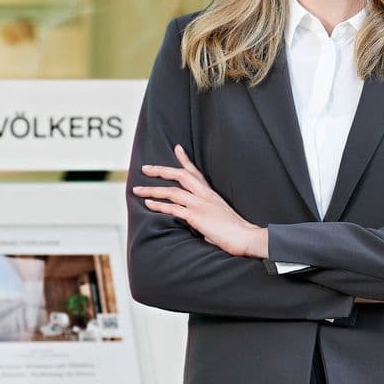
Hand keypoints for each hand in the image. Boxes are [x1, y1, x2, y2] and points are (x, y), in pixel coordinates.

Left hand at [132, 144, 267, 258]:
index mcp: (211, 193)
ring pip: (171, 191)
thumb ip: (207, 213)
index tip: (177, 147)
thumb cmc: (237, 231)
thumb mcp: (221, 215)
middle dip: (161, 170)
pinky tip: (148, 204)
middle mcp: (204, 195)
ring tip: (137, 190)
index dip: (185, 159)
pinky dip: (158, 205)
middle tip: (145, 168)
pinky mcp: (195, 216)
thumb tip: (198, 221)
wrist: (246, 236)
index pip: (196, 172)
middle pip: (180, 175)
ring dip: (152, 190)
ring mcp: (199, 204)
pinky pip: (172, 208)